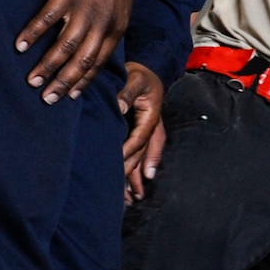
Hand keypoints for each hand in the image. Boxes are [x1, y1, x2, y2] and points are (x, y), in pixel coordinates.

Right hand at [16, 0, 133, 103]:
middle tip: (47, 98)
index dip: (83, 82)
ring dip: (47, 65)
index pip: (98, 63)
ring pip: (65, 45)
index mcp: (114, 29)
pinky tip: (20, 46)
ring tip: (32, 81)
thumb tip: (95, 52)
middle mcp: (101, 23)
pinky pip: (48, 18)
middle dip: (63, 82)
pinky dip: (34, 34)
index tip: (69, 96)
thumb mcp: (119, 10)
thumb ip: (108, 32)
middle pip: (81, 61)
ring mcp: (83, 9)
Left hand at [120, 62, 164, 202]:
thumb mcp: (134, 78)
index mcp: (152, 115)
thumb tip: (120, 108)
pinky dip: (139, 171)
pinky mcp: (144, 134)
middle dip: (135, 174)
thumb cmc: (138, 74)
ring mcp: (150, 132)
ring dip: (139, 178)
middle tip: (126, 193)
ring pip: (145, 158)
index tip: (116, 165)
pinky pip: (143, 155)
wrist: (146, 71)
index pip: (139, 138)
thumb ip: (127, 92)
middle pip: (143, 153)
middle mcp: (153, 127)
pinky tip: (135, 186)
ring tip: (133, 198)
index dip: (128, 153)